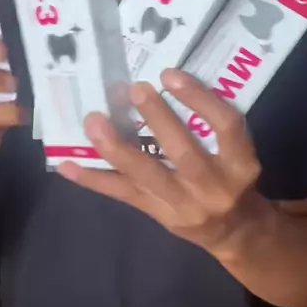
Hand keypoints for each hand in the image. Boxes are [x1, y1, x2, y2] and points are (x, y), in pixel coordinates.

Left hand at [59, 69, 262, 256]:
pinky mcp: (157, 214)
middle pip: (183, 152)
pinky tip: (66, 164)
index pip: (226, 126)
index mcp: (241, 164)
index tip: (170, 74)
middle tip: (133, 88)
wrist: (234, 233)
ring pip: (146, 175)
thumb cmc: (233, 177)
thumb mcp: (238, 153)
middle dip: (157, 119)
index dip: (199, 98)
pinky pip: (122, 194)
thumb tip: (167, 80)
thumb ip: (212, 125)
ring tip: (93, 121)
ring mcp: (182, 204)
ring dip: (116, 147)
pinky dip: (92, 179)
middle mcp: (214, 187)